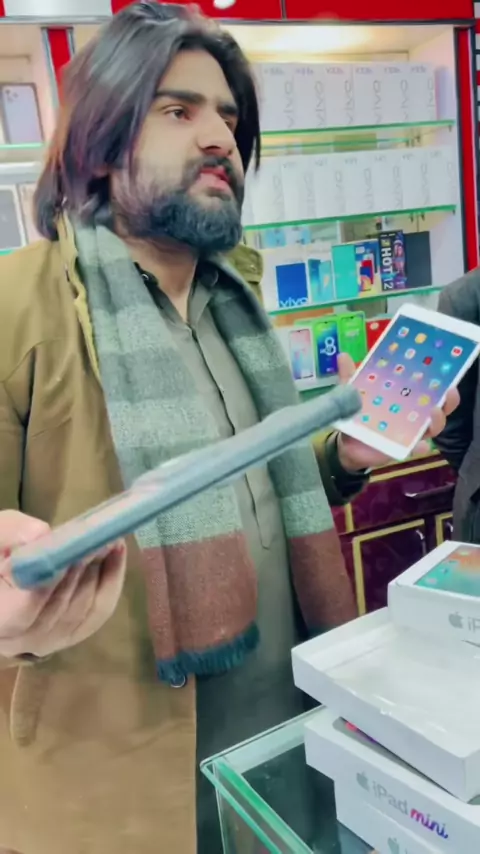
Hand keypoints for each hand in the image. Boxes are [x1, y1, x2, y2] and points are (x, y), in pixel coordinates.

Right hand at [0, 510, 125, 657]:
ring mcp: (48, 642)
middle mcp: (20, 640)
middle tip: (99, 537)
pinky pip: (98, 613)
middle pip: (59, 609)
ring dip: (99, 573)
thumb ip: (12, 532)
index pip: (23, 610)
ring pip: (82, 611)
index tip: (68, 551)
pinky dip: (111, 582)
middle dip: (81, 569)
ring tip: (109, 540)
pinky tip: (116, 553)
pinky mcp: (71, 635)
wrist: (4, 584)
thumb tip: (43, 533)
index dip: (49, 583)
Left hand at [335, 352, 459, 471]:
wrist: (346, 444)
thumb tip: (342, 356)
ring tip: (433, 413)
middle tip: (448, 393)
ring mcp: (409, 434)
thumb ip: (351, 377)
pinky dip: (419, 448)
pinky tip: (420, 445)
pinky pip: (414, 450)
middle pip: (438, 408)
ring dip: (436, 421)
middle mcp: (412, 416)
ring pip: (432, 429)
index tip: (446, 372)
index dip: (441, 381)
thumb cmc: (358, 414)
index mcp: (405, 399)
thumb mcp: (353, 393)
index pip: (428, 389)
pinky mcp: (401, 450)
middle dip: (447, 401)